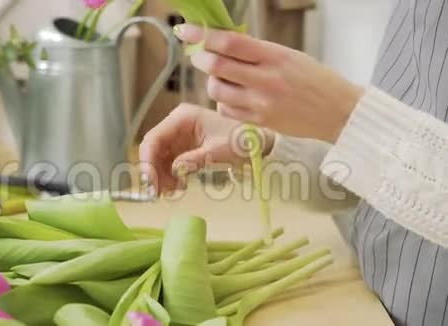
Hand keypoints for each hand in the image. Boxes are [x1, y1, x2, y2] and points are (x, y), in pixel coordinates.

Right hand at [139, 103, 272, 193]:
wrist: (257, 143)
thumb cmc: (240, 141)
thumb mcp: (218, 151)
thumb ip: (195, 160)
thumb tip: (175, 170)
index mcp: (182, 118)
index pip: (154, 138)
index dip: (147, 161)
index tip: (149, 182)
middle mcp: (176, 124)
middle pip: (153, 149)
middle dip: (153, 172)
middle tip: (158, 193)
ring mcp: (179, 136)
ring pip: (158, 158)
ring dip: (161, 177)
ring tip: (174, 190)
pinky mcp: (183, 148)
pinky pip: (168, 163)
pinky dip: (169, 176)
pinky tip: (178, 186)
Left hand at [174, 24, 364, 142]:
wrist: (338, 111)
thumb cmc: (314, 79)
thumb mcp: (288, 56)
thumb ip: (256, 51)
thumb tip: (221, 43)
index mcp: (274, 56)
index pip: (230, 42)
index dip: (202, 35)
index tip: (185, 30)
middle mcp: (266, 79)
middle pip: (217, 67)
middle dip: (200, 59)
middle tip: (198, 56)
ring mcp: (261, 103)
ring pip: (217, 91)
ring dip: (212, 82)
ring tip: (223, 79)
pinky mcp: (259, 122)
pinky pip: (226, 110)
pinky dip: (222, 102)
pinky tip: (234, 97)